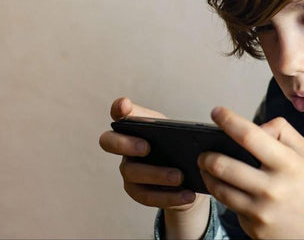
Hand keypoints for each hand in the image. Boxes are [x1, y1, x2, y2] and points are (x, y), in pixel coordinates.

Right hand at [99, 98, 209, 238]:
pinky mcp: (137, 191)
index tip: (125, 105)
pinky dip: (169, 197)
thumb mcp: (181, 133)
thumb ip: (181, 129)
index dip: (119, 108)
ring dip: (156, 174)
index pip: (119, 112)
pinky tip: (188, 195)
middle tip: (147, 147)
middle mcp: (124, 145)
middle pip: (108, 141)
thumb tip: (195, 130)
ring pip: (131, 172)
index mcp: (135, 125)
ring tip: (180, 176)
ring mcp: (128, 169)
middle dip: (125, 143)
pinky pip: (148, 196)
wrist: (188, 175)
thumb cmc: (180, 145)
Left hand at [198, 107, 303, 238]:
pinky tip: (238, 194)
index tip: (217, 112)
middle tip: (204, 153)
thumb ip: (282, 132)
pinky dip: (231, 200)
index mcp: (287, 164)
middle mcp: (272, 188)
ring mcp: (261, 212)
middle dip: (206, 156)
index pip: (250, 136)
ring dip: (208, 177)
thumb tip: (254, 127)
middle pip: (222, 165)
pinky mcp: (255, 231)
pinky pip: (233, 210)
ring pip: (219, 189)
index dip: (228, 120)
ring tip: (209, 170)